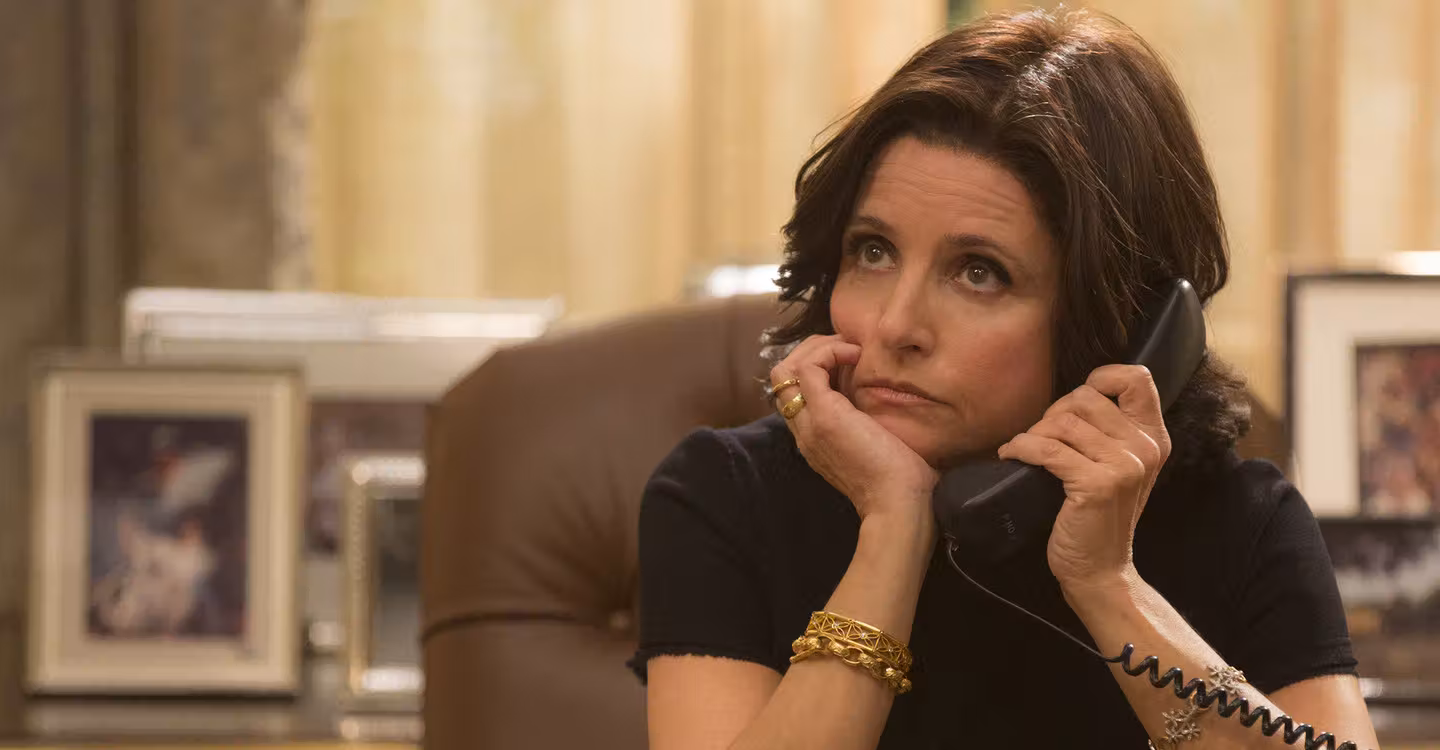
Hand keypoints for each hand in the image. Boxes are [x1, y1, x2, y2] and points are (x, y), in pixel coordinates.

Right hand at [770, 335, 938, 521]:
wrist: (897, 504)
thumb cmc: (900, 481)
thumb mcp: (878, 446)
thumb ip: (870, 426)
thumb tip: (892, 403)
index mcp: (815, 438)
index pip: (794, 392)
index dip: (817, 367)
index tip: (852, 363)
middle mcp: (803, 430)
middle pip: (781, 378)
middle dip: (811, 351)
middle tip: (847, 349)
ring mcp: (809, 422)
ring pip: (784, 369)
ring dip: (817, 349)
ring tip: (850, 350)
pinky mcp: (824, 414)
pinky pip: (807, 367)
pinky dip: (829, 352)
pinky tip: (857, 357)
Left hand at [995, 365, 1169, 592]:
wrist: (1100, 569)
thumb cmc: (1098, 516)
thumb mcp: (1116, 468)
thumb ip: (1109, 431)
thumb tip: (1072, 396)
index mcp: (1154, 438)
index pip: (1137, 379)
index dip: (1101, 377)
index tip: (1074, 403)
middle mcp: (1145, 448)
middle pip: (1086, 397)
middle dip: (1054, 412)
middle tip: (1042, 438)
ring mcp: (1124, 466)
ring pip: (1064, 421)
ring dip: (1035, 432)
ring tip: (1027, 450)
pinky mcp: (1098, 484)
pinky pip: (1046, 448)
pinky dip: (1021, 448)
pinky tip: (1012, 456)